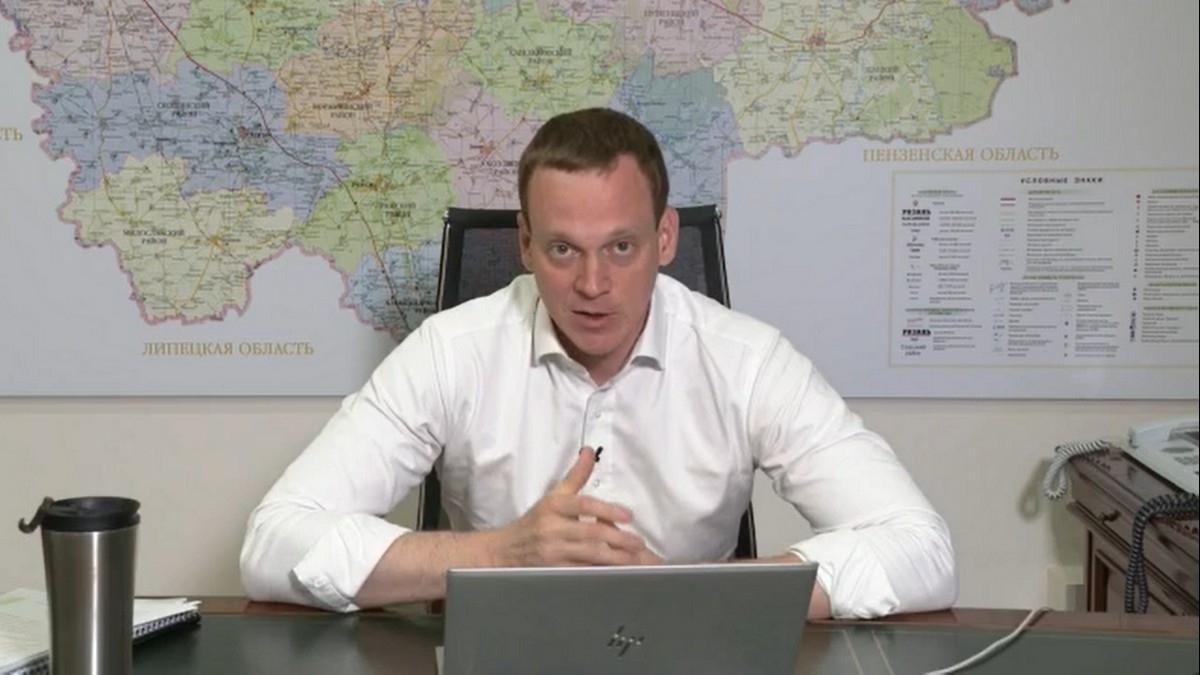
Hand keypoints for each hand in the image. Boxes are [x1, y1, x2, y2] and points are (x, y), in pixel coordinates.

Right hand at [494, 447, 651, 566]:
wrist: (504, 551)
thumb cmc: (534, 522)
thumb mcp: (553, 497)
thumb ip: (576, 476)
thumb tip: (589, 452)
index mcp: (553, 506)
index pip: (582, 505)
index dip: (606, 509)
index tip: (627, 515)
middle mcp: (551, 528)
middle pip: (589, 532)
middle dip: (617, 539)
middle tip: (638, 542)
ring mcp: (551, 552)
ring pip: (587, 555)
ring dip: (613, 558)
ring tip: (633, 558)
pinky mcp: (552, 572)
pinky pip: (580, 572)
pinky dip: (598, 573)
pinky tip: (614, 573)